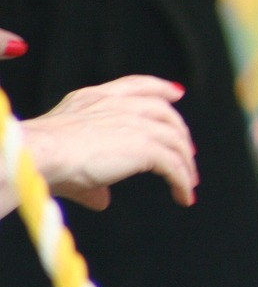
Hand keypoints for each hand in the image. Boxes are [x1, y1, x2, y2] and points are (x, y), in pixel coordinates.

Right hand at [21, 76, 198, 210]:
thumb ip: (91, 179)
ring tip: (190, 183)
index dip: (160, 88)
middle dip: (180, 132)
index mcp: (96, 97)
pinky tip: (184, 197)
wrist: (39, 154)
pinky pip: (173, 165)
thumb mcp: (67, 161)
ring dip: (185, 164)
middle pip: (164, 113)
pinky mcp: (144, 146)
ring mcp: (135, 123)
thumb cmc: (40, 158)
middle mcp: (119, 105)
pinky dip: (182, 182)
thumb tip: (102, 201)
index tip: (176, 93)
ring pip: (174, 140)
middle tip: (187, 153)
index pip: (137, 85)